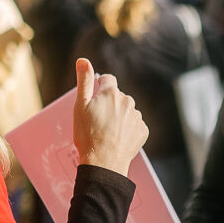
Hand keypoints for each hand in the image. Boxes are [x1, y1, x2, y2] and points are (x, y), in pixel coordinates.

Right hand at [73, 58, 147, 174]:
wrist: (103, 163)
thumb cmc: (88, 135)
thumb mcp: (80, 106)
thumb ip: (83, 81)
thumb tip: (83, 60)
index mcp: (111, 93)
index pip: (107, 79)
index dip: (100, 85)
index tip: (95, 96)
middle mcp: (128, 101)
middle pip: (118, 96)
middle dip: (109, 104)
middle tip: (98, 120)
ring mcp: (137, 117)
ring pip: (127, 111)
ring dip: (119, 117)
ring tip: (107, 131)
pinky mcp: (143, 131)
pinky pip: (134, 125)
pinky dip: (127, 130)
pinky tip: (117, 138)